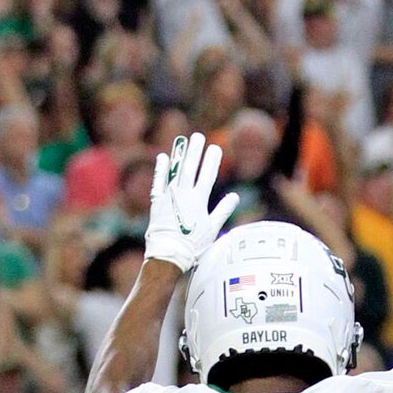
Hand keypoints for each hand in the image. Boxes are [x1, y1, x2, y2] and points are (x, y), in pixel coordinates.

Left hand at [144, 132, 239, 272]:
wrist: (168, 255)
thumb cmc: (192, 246)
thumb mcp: (212, 230)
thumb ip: (222, 210)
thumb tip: (235, 196)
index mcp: (199, 200)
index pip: (208, 175)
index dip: (212, 160)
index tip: (215, 148)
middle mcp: (184, 194)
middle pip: (191, 168)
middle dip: (195, 151)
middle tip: (198, 137)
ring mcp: (169, 196)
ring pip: (176, 171)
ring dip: (180, 154)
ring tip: (183, 140)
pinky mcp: (157, 202)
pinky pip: (159, 182)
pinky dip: (161, 169)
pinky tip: (163, 157)